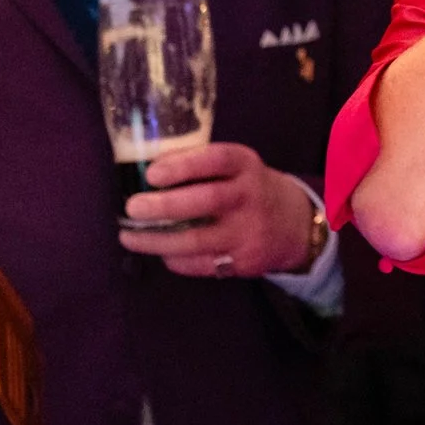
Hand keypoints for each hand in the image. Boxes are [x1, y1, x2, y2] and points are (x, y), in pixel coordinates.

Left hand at [117, 141, 319, 279]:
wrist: (295, 225)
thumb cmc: (250, 188)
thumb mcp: (237, 167)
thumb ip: (201, 165)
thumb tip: (147, 168)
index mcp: (246, 165)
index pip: (217, 160)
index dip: (184, 165)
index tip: (152, 172)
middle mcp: (251, 196)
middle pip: (208, 200)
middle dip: (165, 205)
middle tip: (132, 207)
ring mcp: (249, 232)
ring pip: (198, 240)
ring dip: (158, 240)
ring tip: (129, 237)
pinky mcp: (244, 261)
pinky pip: (202, 264)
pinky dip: (176, 260)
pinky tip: (160, 252)